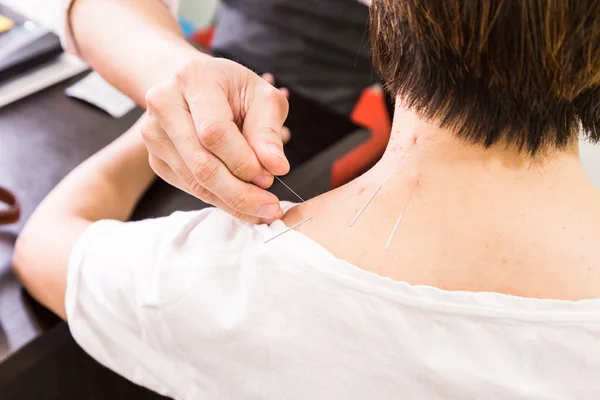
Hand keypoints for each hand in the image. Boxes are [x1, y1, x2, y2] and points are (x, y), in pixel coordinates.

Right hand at [142, 56, 289, 222]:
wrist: (201, 86)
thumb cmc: (235, 90)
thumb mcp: (263, 97)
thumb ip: (269, 131)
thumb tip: (276, 167)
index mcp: (193, 79)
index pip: (214, 132)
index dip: (243, 161)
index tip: (270, 177)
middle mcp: (164, 105)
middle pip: (201, 164)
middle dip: (240, 192)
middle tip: (270, 206)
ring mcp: (154, 134)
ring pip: (195, 182)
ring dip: (232, 201)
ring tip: (261, 207)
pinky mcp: (156, 158)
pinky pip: (189, 188)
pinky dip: (219, 200)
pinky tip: (241, 201)